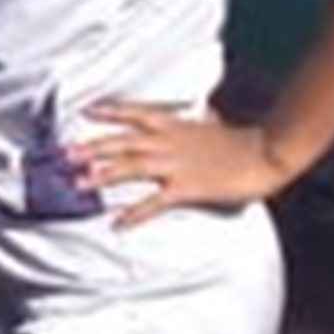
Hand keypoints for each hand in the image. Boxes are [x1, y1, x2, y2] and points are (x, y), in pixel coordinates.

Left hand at [76, 102, 293, 228]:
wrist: (268, 151)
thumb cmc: (242, 142)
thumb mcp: (214, 126)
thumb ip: (199, 122)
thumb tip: (201, 112)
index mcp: (175, 124)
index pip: (136, 113)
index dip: (110, 111)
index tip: (85, 110)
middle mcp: (170, 141)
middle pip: (124, 142)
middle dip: (94, 147)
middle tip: (65, 154)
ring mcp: (177, 164)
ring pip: (132, 167)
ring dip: (104, 175)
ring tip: (79, 184)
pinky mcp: (187, 188)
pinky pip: (155, 202)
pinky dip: (134, 213)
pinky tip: (117, 223)